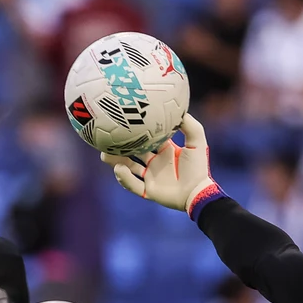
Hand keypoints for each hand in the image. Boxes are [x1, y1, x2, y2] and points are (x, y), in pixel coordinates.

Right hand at [103, 114, 223, 216]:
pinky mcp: (148, 191)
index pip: (147, 137)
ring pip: (128, 168)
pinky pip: (133, 185)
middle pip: (133, 152)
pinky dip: (124, 178)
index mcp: (165, 150)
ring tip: (105, 155)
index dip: (137, 130)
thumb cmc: (198, 168)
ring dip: (116, 162)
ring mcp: (150, 177)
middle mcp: (155, 163)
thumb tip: (179, 110)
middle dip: (120, 146)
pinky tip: (119, 169)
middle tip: (107, 137)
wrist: (198, 192)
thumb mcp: (196, 142)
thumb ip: (190, 125)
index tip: (126, 120)